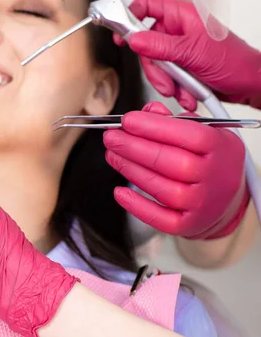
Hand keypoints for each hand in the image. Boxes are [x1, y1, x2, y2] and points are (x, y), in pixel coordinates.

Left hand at [103, 101, 248, 239]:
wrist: (226, 198)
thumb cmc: (209, 160)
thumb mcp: (205, 132)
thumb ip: (177, 120)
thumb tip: (150, 111)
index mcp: (221, 148)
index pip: (190, 134)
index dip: (155, 126)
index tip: (127, 120)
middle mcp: (216, 177)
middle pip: (173, 162)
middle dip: (135, 148)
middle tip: (111, 138)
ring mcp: (202, 204)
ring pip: (163, 189)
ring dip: (131, 170)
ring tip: (112, 155)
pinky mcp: (188, 225)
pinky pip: (161, 219)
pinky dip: (137, 206)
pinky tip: (120, 191)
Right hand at [114, 0, 260, 110]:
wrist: (249, 85)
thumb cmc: (235, 62)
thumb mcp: (193, 52)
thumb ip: (160, 46)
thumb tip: (135, 40)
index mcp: (182, 16)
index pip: (148, 5)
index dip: (130, 16)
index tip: (120, 34)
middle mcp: (178, 31)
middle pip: (146, 43)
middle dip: (154, 66)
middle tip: (164, 76)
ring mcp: (178, 50)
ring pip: (154, 64)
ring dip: (164, 81)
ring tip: (179, 89)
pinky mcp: (180, 67)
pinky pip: (164, 77)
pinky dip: (172, 88)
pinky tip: (185, 92)